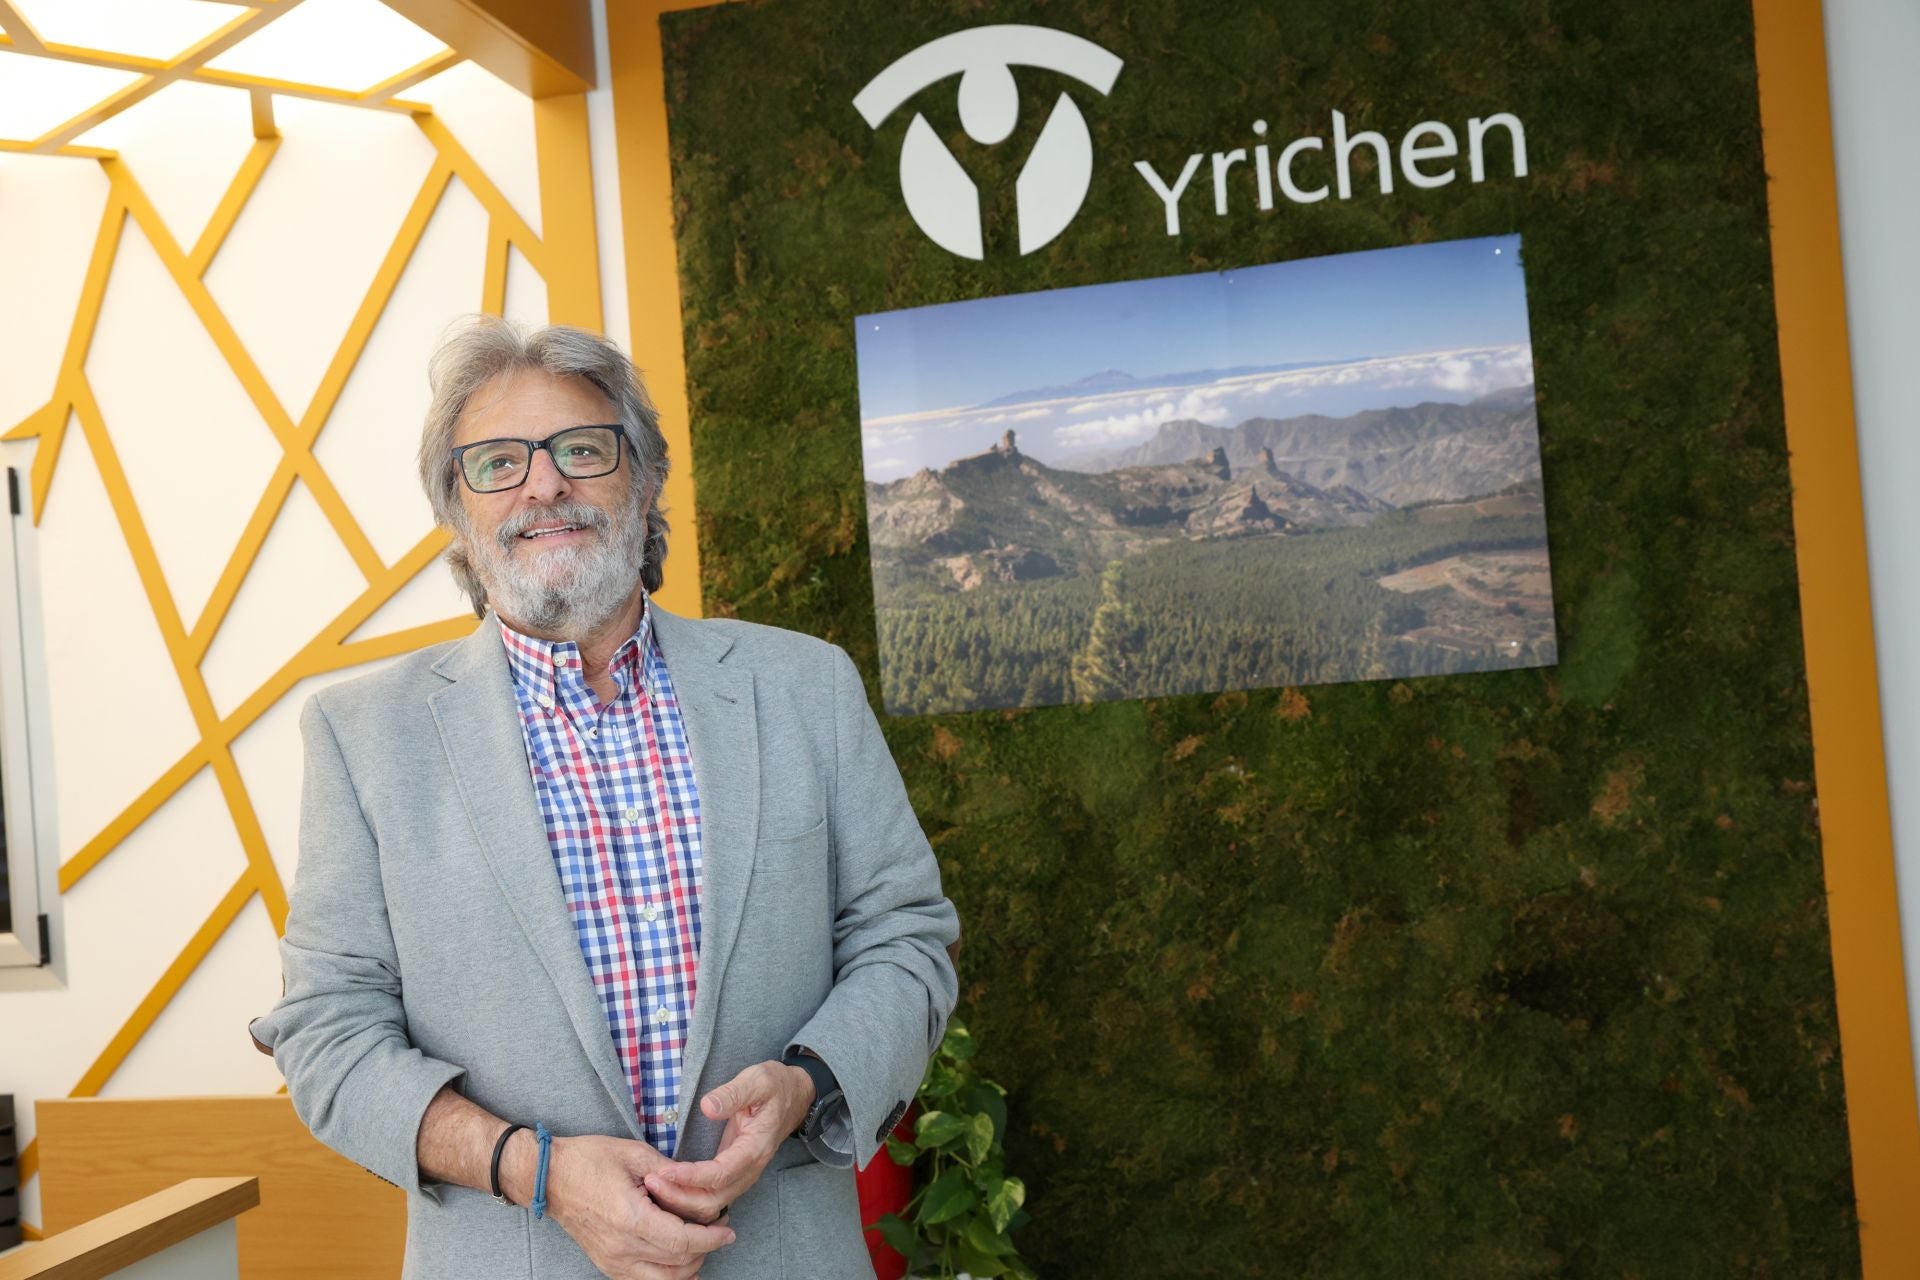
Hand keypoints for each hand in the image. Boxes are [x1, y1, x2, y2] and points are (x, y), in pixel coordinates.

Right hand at [534, 1133, 736, 1279]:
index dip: (711, 1238)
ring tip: (702, 1243)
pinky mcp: (606, 1264)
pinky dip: (668, 1276)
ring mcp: (612, 1261)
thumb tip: (699, 1186)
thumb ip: (671, 1172)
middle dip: (706, 1248)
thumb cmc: (588, 1160)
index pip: (683, 1242)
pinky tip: (682, 1263)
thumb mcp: (635, 1154)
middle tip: (719, 1228)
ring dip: (690, 1266)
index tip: (728, 1230)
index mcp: (631, 1219)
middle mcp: (621, 1248)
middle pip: (679, 1264)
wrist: (547, 1178)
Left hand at [643, 1061, 814, 1224]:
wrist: (795, 1095)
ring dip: (682, 1201)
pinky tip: (668, 1188)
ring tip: (654, 1186)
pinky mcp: (734, 1174)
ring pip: (712, 1204)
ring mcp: (743, 1174)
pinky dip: (689, 1199)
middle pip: (715, 1199)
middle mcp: (751, 1168)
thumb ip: (733, 1093)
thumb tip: (707, 1106)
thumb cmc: (775, 1085)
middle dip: (680, 1195)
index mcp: (756, 1147)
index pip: (722, 1174)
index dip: (691, 1177)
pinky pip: (712, 1198)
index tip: (664, 1170)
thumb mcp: (758, 1080)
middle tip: (650, 1181)